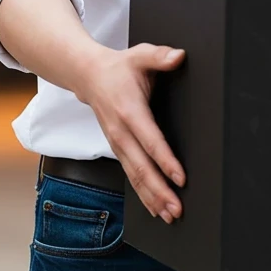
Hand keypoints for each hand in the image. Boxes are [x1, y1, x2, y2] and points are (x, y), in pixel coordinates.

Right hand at [78, 42, 186, 222]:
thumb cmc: (120, 67)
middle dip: (159, 190)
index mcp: (129, 110)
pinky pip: (131, 176)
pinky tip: (156, 208)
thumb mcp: (141, 55)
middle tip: (177, 208)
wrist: (89, 76)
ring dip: (152, 198)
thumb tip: (179, 56)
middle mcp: (121, 132)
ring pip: (135, 177)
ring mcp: (117, 144)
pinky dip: (143, 194)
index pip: (150, 140)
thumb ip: (161, 56)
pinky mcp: (118, 150)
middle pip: (141, 167)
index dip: (165, 160)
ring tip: (170, 215)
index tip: (180, 177)